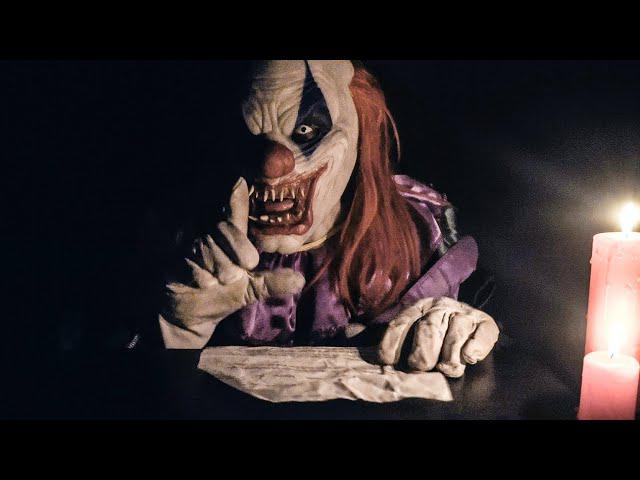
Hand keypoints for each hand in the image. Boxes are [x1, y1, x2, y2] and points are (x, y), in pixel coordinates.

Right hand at [164, 177, 305, 327]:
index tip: (238, 182)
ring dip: (217, 264)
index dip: (236, 194)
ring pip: (205, 244)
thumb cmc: (221, 293)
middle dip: (236, 247)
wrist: (189, 317)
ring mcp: (185, 244)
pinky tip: (204, 283)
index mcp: (227, 234)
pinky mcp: (168, 257)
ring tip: (223, 279)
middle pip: (223, 227)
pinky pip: (187, 260)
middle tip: (249, 264)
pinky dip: (199, 274)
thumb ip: (272, 283)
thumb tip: (299, 281)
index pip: (233, 207)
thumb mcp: (251, 289)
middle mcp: (205, 234)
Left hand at [377, 297, 498, 377]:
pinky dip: (476, 346)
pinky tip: (469, 357)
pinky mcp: (485, 323)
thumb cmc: (434, 335)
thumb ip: (392, 340)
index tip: (388, 363)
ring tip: (445, 368)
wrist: (469, 322)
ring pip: (455, 333)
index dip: (392, 344)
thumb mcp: (410, 331)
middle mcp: (440, 306)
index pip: (400, 323)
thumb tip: (362, 343)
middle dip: (422, 354)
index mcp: (418, 308)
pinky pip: (482, 333)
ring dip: (449, 356)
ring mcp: (464, 314)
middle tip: (421, 368)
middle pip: (428, 328)